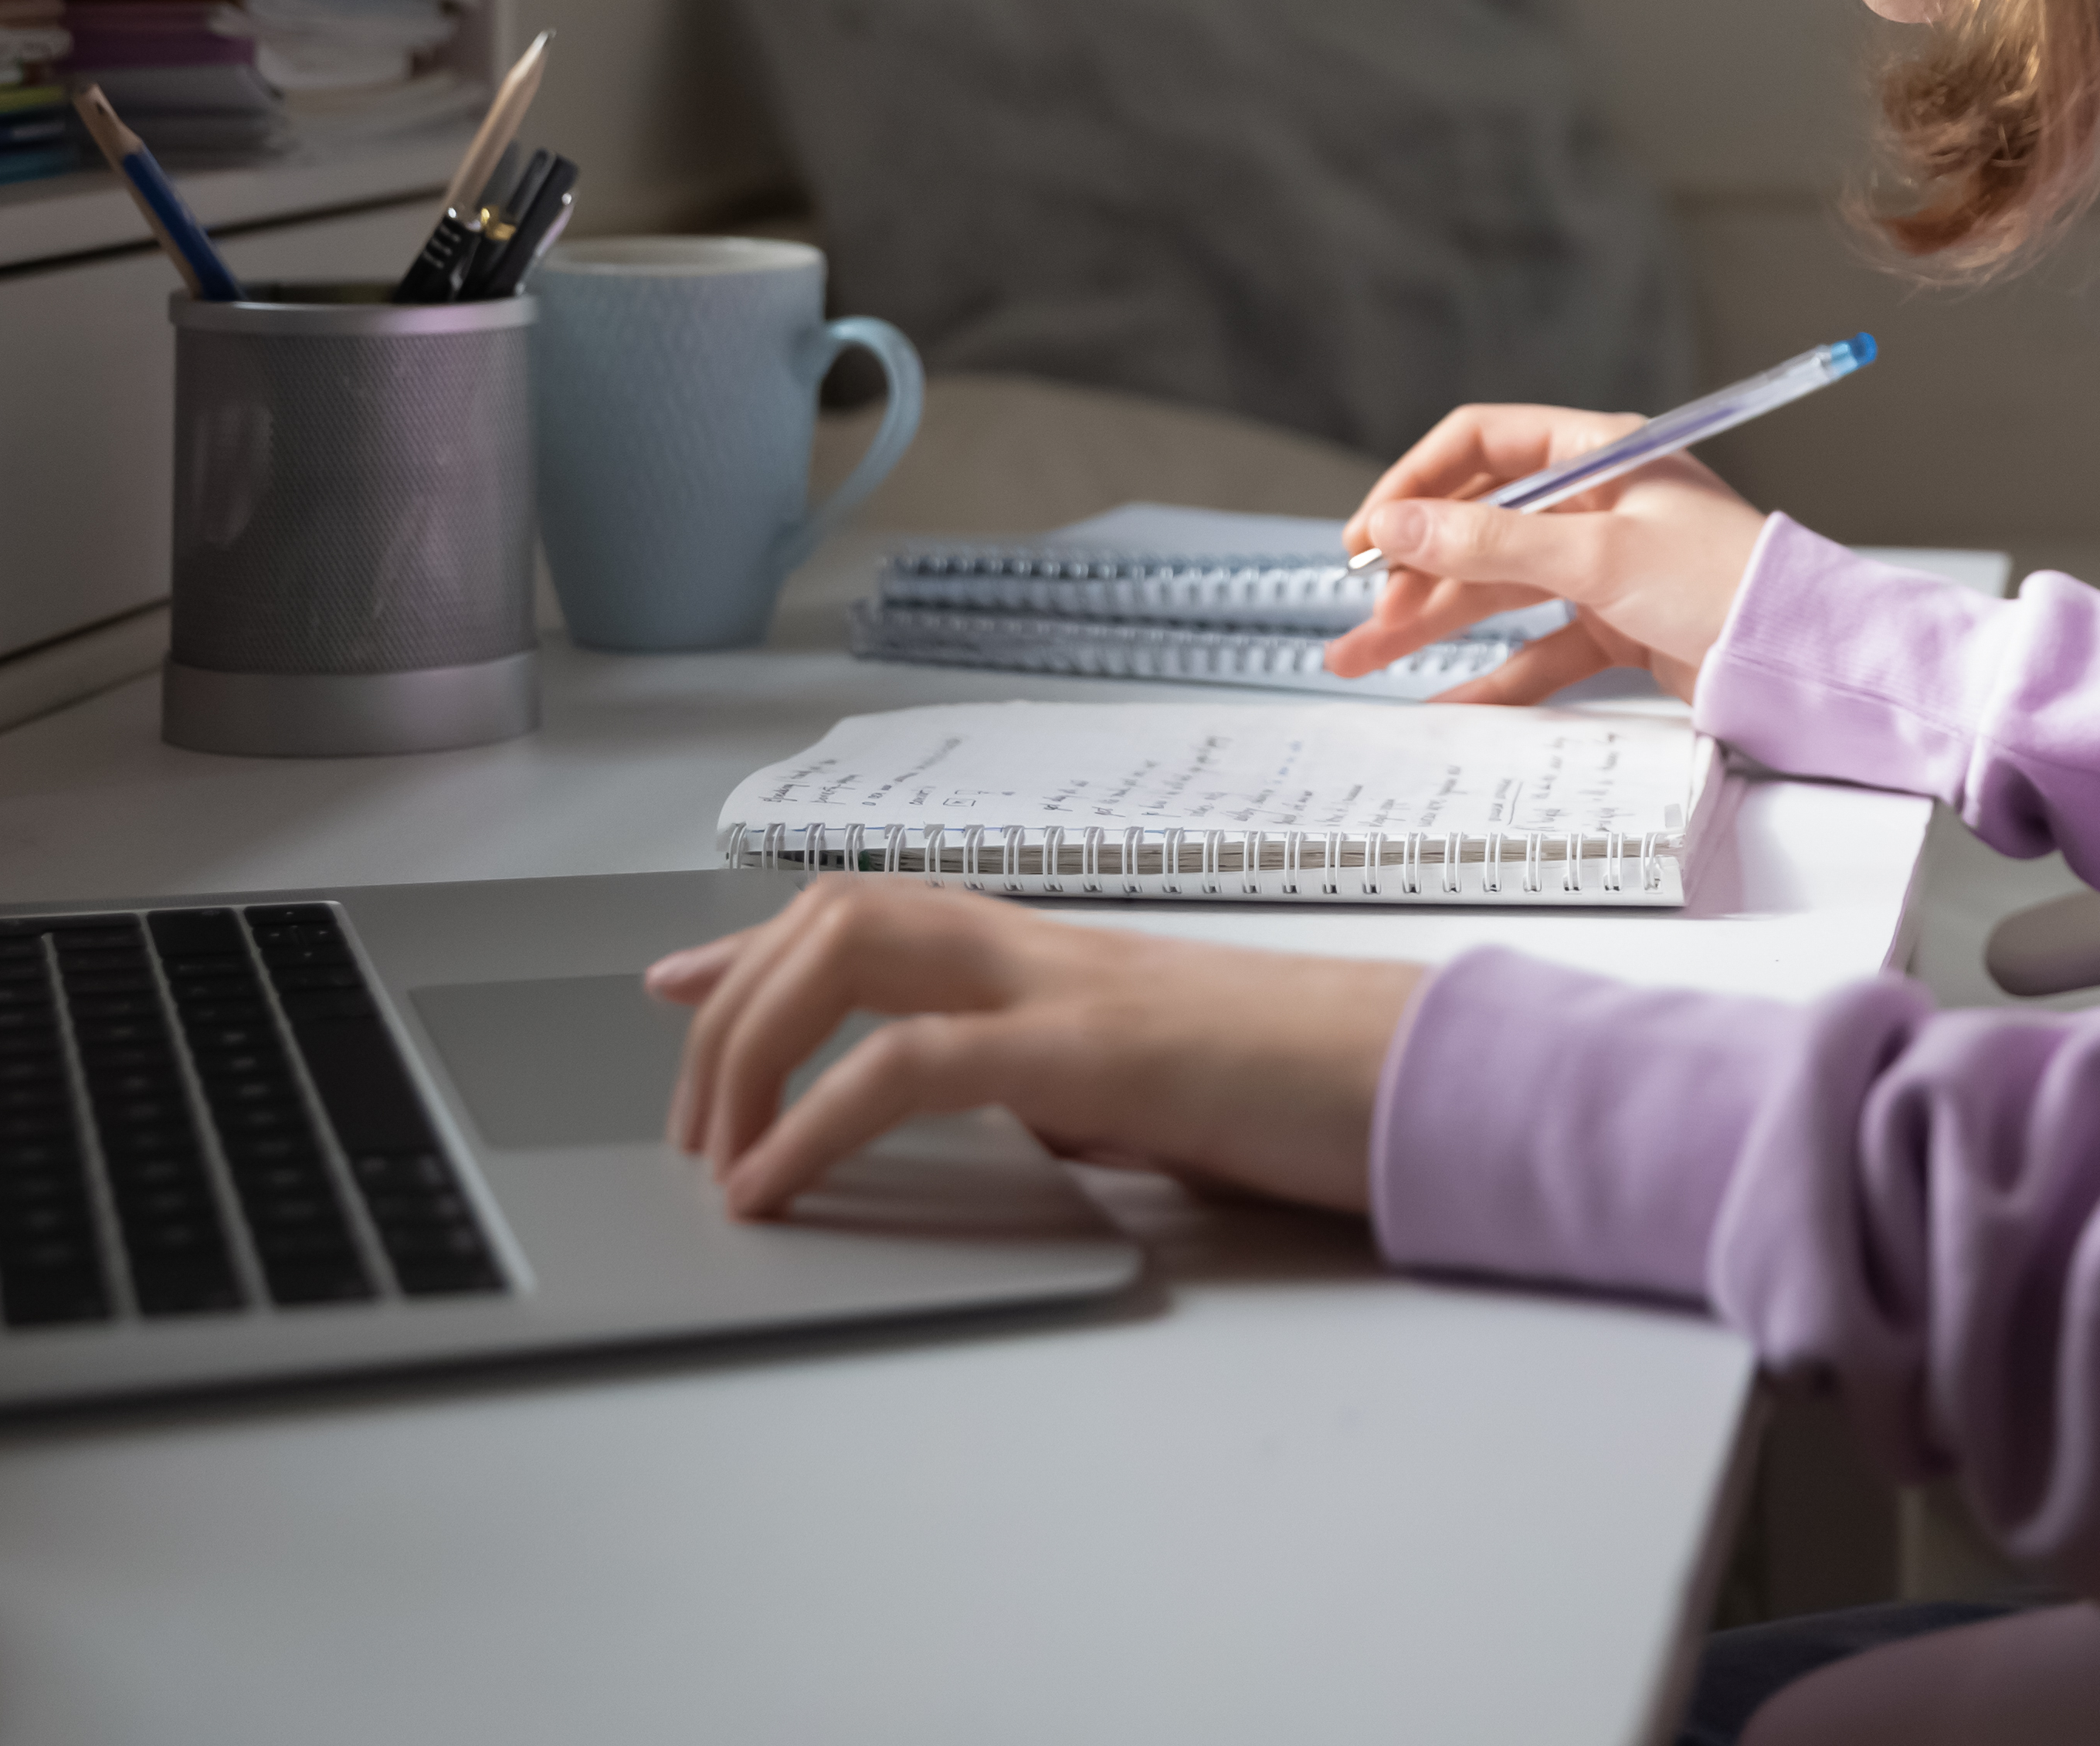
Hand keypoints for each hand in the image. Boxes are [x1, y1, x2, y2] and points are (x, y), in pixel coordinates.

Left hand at [648, 884, 1420, 1219]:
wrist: (1424, 1078)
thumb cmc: (1307, 1091)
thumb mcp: (1151, 1094)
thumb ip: (1066, 1090)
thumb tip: (1002, 1126)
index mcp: (1057, 956)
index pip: (876, 912)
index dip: (758, 946)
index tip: (676, 983)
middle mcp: (1045, 947)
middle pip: (838, 915)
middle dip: (732, 1007)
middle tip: (688, 1121)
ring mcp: (1064, 985)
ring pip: (854, 949)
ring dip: (755, 1047)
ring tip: (716, 1152)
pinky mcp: (1089, 1050)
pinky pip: (910, 1064)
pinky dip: (817, 1122)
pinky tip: (775, 1187)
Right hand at [1320, 401, 1768, 702]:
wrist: (1805, 658)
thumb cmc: (1727, 582)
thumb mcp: (1597, 557)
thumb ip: (1490, 545)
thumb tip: (1395, 526)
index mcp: (1598, 452)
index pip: (1482, 446)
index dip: (1415, 485)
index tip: (1365, 536)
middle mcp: (1597, 502)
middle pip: (1480, 526)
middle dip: (1413, 572)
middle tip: (1360, 621)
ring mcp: (1605, 564)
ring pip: (1499, 589)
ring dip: (1435, 622)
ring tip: (1365, 660)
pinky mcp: (1618, 623)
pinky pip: (1538, 645)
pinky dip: (1495, 671)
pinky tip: (1448, 699)